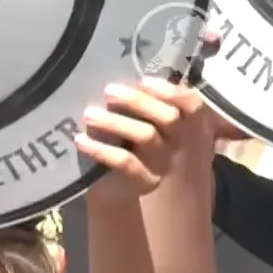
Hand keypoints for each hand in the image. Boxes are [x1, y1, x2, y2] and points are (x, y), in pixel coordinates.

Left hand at [78, 78, 198, 203]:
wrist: (113, 191)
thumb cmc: (121, 146)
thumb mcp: (132, 122)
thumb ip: (135, 105)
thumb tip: (117, 80)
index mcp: (180, 125)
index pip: (191, 104)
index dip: (171, 90)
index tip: (142, 81)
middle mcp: (177, 143)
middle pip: (169, 117)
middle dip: (138, 101)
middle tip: (108, 91)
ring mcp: (163, 164)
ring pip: (147, 136)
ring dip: (115, 122)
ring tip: (89, 114)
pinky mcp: (146, 181)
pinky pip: (126, 162)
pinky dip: (101, 149)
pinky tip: (81, 140)